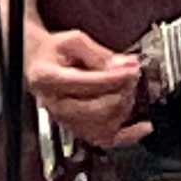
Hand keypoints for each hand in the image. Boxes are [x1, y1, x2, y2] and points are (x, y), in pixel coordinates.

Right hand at [25, 22, 151, 148]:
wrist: (38, 64)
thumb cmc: (52, 53)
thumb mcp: (73, 41)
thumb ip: (99, 53)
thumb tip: (124, 65)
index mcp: (48, 78)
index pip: (87, 83)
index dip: (115, 77)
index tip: (132, 69)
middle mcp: (55, 104)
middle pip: (96, 109)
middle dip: (121, 92)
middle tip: (131, 76)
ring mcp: (65, 119)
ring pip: (103, 126)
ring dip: (124, 107)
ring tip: (127, 90)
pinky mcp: (77, 127)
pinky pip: (104, 139)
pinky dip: (127, 136)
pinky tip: (142, 127)